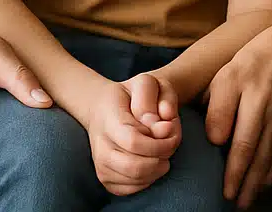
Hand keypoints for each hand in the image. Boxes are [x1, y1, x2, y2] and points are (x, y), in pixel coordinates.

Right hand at [84, 77, 179, 196]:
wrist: (102, 109)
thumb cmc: (129, 95)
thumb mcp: (145, 83)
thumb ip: (156, 98)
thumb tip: (161, 128)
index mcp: (109, 121)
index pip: (135, 142)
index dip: (159, 141)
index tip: (169, 129)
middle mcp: (100, 147)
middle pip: (137, 166)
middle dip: (163, 155)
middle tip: (170, 141)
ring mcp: (101, 166)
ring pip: (136, 179)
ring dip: (158, 166)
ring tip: (162, 149)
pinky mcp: (106, 179)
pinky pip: (132, 188)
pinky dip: (149, 177)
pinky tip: (152, 160)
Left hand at [205, 11, 271, 209]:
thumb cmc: (258, 56)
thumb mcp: (230, 71)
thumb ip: (219, 105)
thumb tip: (215, 139)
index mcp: (251, 99)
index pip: (242, 142)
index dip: (233, 169)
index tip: (223, 188)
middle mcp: (269, 113)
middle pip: (258, 156)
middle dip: (245, 184)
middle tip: (234, 204)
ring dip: (259, 182)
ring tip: (247, 200)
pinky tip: (267, 181)